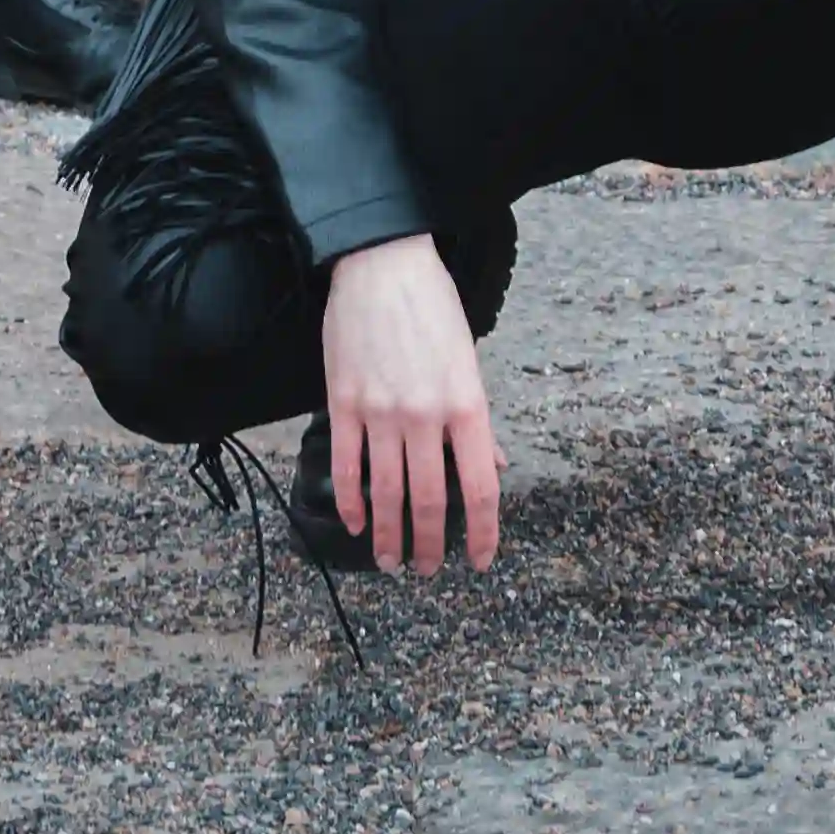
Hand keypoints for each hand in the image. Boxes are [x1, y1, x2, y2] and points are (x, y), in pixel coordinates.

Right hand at [320, 236, 500, 573]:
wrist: (382, 262)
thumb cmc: (432, 308)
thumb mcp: (468, 360)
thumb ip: (478, 421)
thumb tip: (491, 466)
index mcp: (466, 403)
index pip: (481, 486)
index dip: (484, 532)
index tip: (482, 561)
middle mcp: (425, 414)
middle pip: (430, 500)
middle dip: (431, 545)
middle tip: (428, 570)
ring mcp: (381, 411)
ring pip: (386, 493)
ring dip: (389, 536)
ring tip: (390, 561)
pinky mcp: (343, 403)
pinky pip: (346, 466)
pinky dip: (349, 501)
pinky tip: (354, 522)